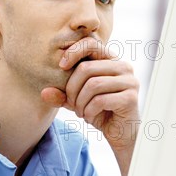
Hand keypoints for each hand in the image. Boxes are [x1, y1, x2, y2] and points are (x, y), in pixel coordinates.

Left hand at [41, 37, 139, 175]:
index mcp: (111, 60)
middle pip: (87, 68)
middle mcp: (123, 66)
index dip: (73, 52)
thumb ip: (62, 95)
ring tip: (81, 112)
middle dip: (72, 89)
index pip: (91, 42)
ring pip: (93, 85)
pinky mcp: (131, 98)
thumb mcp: (77, 101)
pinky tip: (91, 117)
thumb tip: (44, 93)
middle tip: (72, 104)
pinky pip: (101, 100)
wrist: (120, 133)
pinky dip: (89, 111)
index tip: (61, 67)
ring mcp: (130, 81)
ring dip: (80, 103)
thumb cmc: (100, 111)